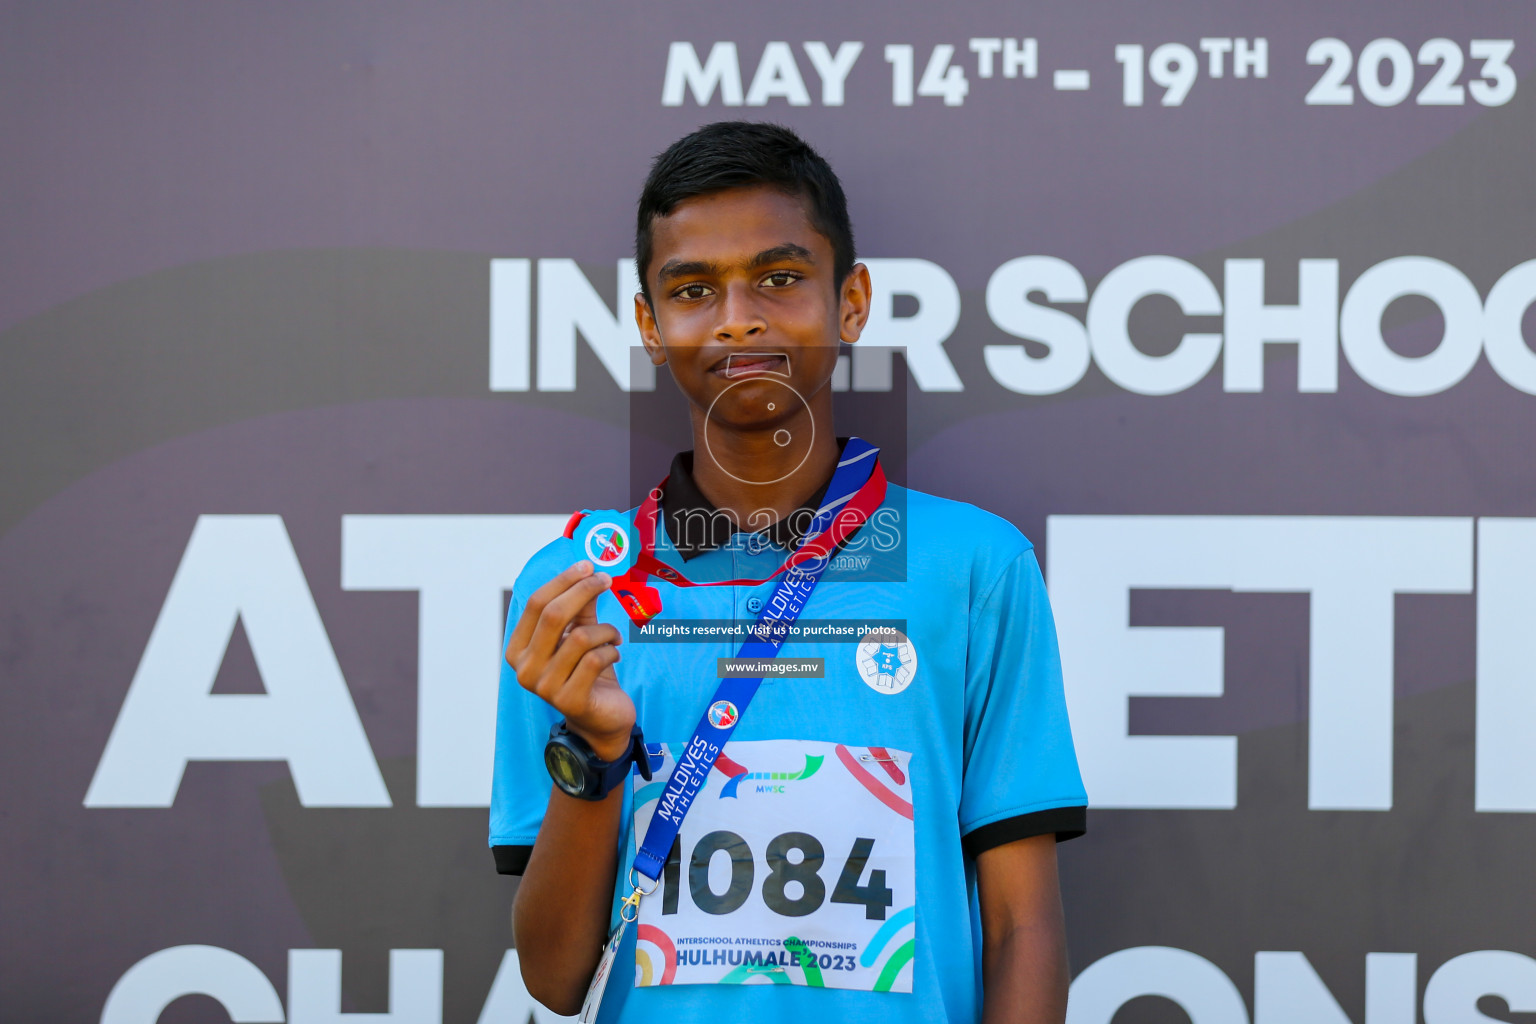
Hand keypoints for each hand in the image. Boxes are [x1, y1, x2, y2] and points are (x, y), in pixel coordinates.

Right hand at [506, 561, 634, 761]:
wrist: (600, 720)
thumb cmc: (587, 673)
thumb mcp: (580, 635)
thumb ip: (580, 608)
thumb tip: (588, 571)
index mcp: (518, 649)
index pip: (535, 604)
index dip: (563, 581)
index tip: (588, 566)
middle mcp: (524, 669)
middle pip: (554, 615)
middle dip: (583, 590)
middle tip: (606, 580)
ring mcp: (544, 687)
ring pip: (579, 637)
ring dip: (605, 630)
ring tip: (613, 636)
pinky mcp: (569, 700)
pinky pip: (595, 659)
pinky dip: (611, 650)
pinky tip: (615, 654)